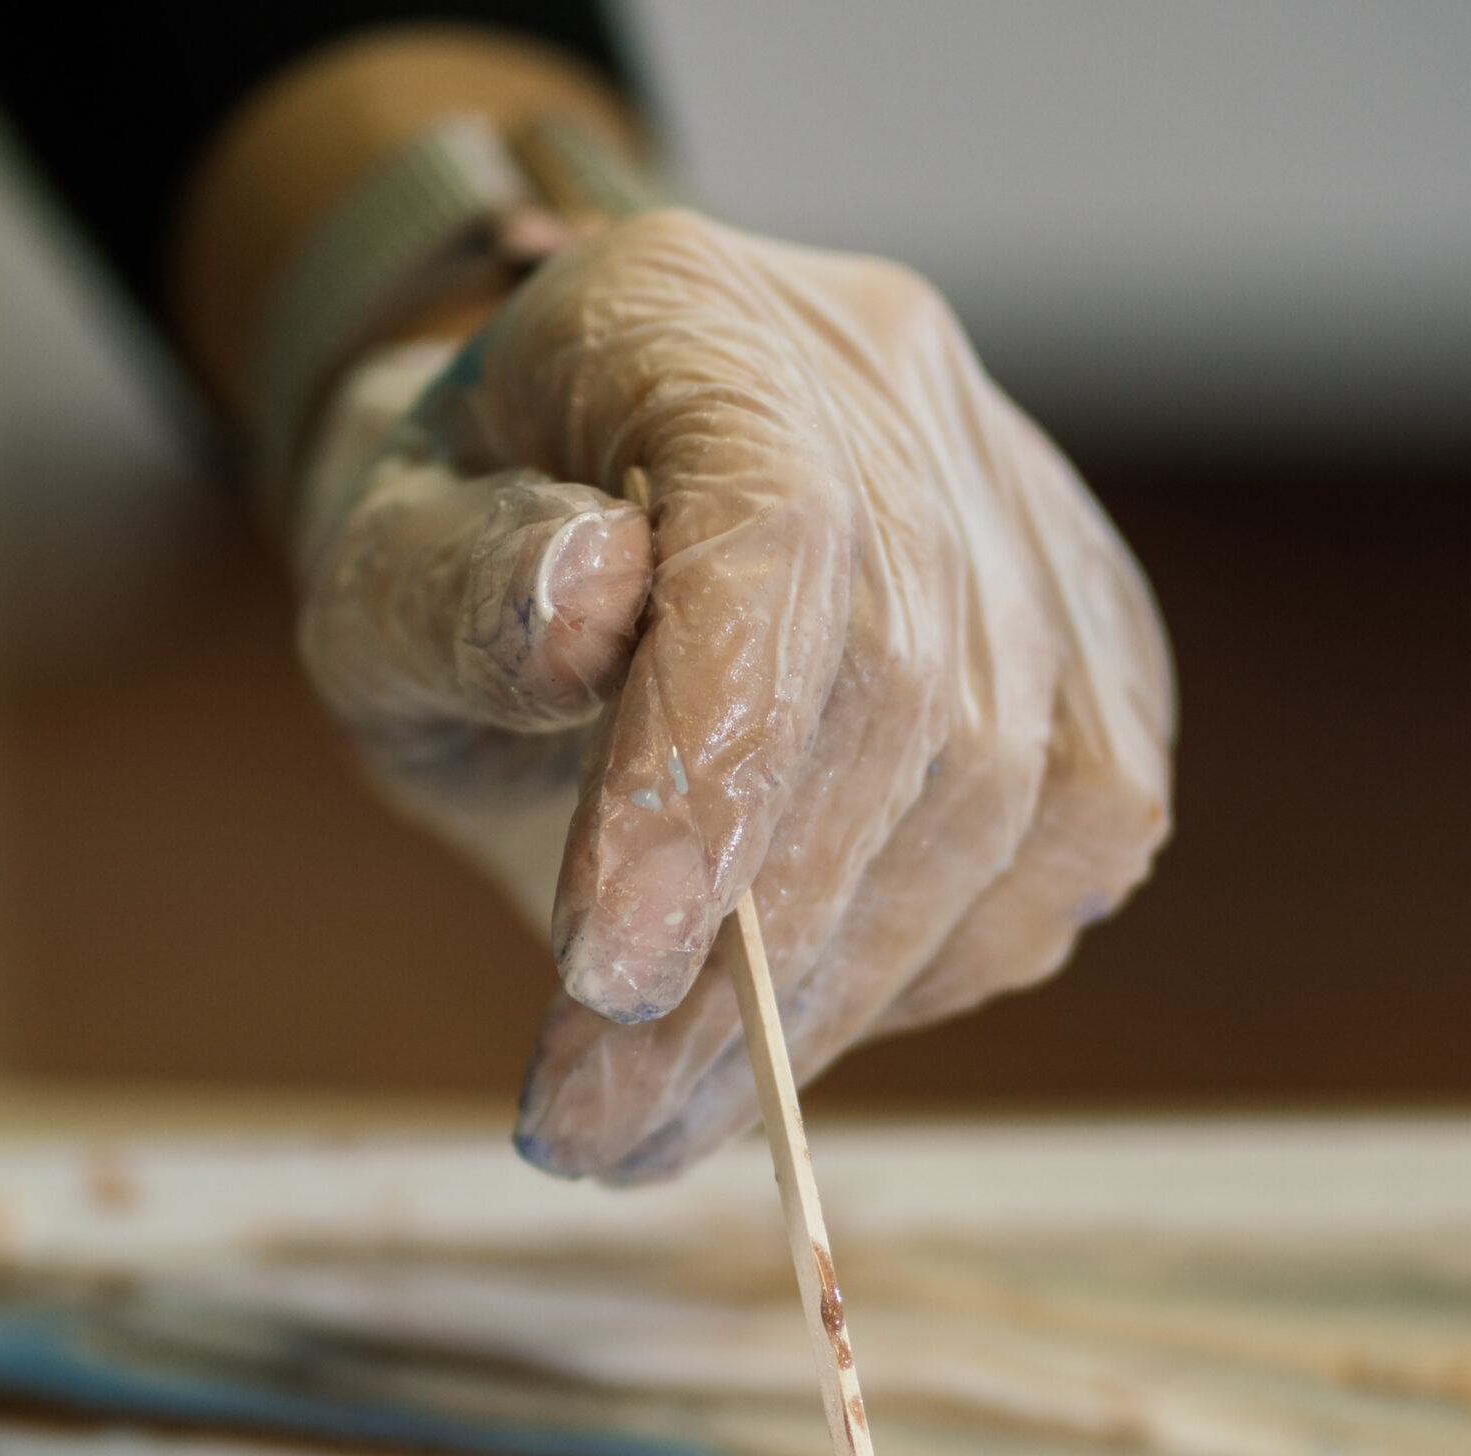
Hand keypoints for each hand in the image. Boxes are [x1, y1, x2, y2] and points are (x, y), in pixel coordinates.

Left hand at [296, 208, 1174, 1181]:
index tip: (606, 981)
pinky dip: (947, 961)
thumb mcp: (379, 571)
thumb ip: (453, 591)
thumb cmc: (462, 554)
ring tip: (670, 1117)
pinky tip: (814, 1023)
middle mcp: (891, 382)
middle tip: (601, 1127)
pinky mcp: (1091, 631)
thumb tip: (582, 608)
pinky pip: (1082, 834)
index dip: (711, 772)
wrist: (571, 494)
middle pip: (903, 704)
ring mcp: (1017, 504)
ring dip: (841, 1003)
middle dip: (752, 966)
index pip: (770, 538)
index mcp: (694, 314)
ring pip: (1011, 798)